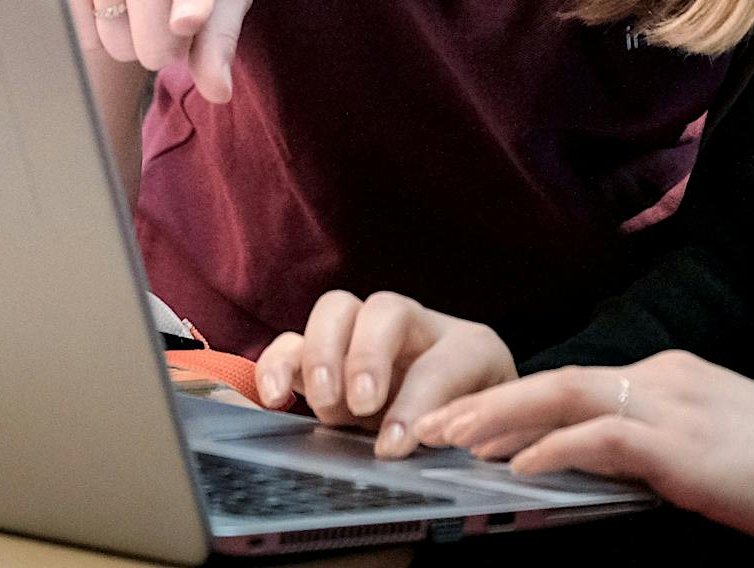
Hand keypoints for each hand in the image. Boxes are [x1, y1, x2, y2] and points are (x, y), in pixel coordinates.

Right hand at [38, 0, 250, 101]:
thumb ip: (224, 32)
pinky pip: (77, 30)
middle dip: (168, 46)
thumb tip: (218, 93)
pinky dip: (98, 22)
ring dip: (132, 34)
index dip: (192, 0)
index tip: (188, 17)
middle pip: (151, 43)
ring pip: (114, 44)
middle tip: (174, 8)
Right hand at [253, 291, 516, 458]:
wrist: (463, 421)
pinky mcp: (326, 362)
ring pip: (336, 310)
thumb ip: (457, 433)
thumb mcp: (481, 433)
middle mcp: (416, 332)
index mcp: (469, 349)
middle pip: (386, 309)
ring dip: (320, 355)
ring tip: (324, 405)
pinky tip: (272, 401)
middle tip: (359, 406)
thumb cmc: (475, 428)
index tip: (394, 446)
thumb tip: (411, 445)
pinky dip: (275, 366)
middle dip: (367, 356)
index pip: (445, 361)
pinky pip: (290, 345)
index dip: (417, 402)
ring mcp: (366, 341)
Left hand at [418, 353, 753, 550]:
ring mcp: (674, 405)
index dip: (514, 402)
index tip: (463, 422)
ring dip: (503, 418)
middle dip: (488, 401)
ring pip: (569, 397)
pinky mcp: (685, 444)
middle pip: (558, 381)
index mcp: (669, 378)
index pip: (575, 384)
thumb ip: (656, 450)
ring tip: (452, 439)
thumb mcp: (711, 449)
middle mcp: (663, 378)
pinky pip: (606, 436)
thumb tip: (599, 475)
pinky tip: (522, 466)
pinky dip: (558, 447)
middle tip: (430, 423)